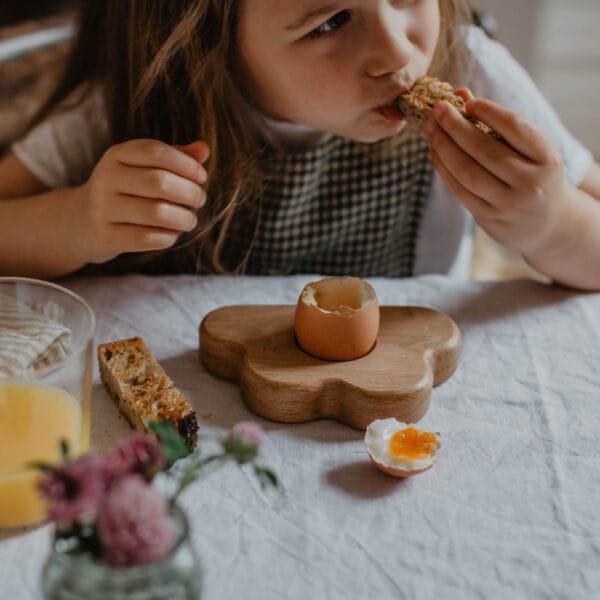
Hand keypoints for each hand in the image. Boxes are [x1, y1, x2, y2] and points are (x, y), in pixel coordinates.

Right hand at [71, 139, 209, 263]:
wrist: (82, 222)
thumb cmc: (126, 190)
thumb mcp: (144, 168)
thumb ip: (175, 156)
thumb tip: (204, 149)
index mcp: (116, 155)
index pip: (156, 152)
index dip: (186, 164)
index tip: (201, 177)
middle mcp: (106, 178)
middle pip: (159, 182)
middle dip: (189, 193)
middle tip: (200, 200)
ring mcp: (102, 208)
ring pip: (157, 213)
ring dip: (183, 218)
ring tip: (189, 220)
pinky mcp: (105, 236)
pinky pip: (146, 238)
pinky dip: (168, 237)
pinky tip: (172, 234)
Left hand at [423, 93, 567, 256]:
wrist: (546, 222)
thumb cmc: (533, 173)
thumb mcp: (529, 148)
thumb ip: (498, 122)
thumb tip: (460, 93)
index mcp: (547, 157)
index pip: (514, 127)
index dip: (488, 111)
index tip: (467, 101)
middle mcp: (530, 183)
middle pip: (484, 149)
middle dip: (456, 126)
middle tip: (438, 109)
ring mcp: (508, 204)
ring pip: (467, 171)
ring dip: (444, 147)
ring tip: (431, 129)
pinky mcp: (489, 218)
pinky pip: (459, 190)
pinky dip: (443, 168)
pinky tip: (435, 151)